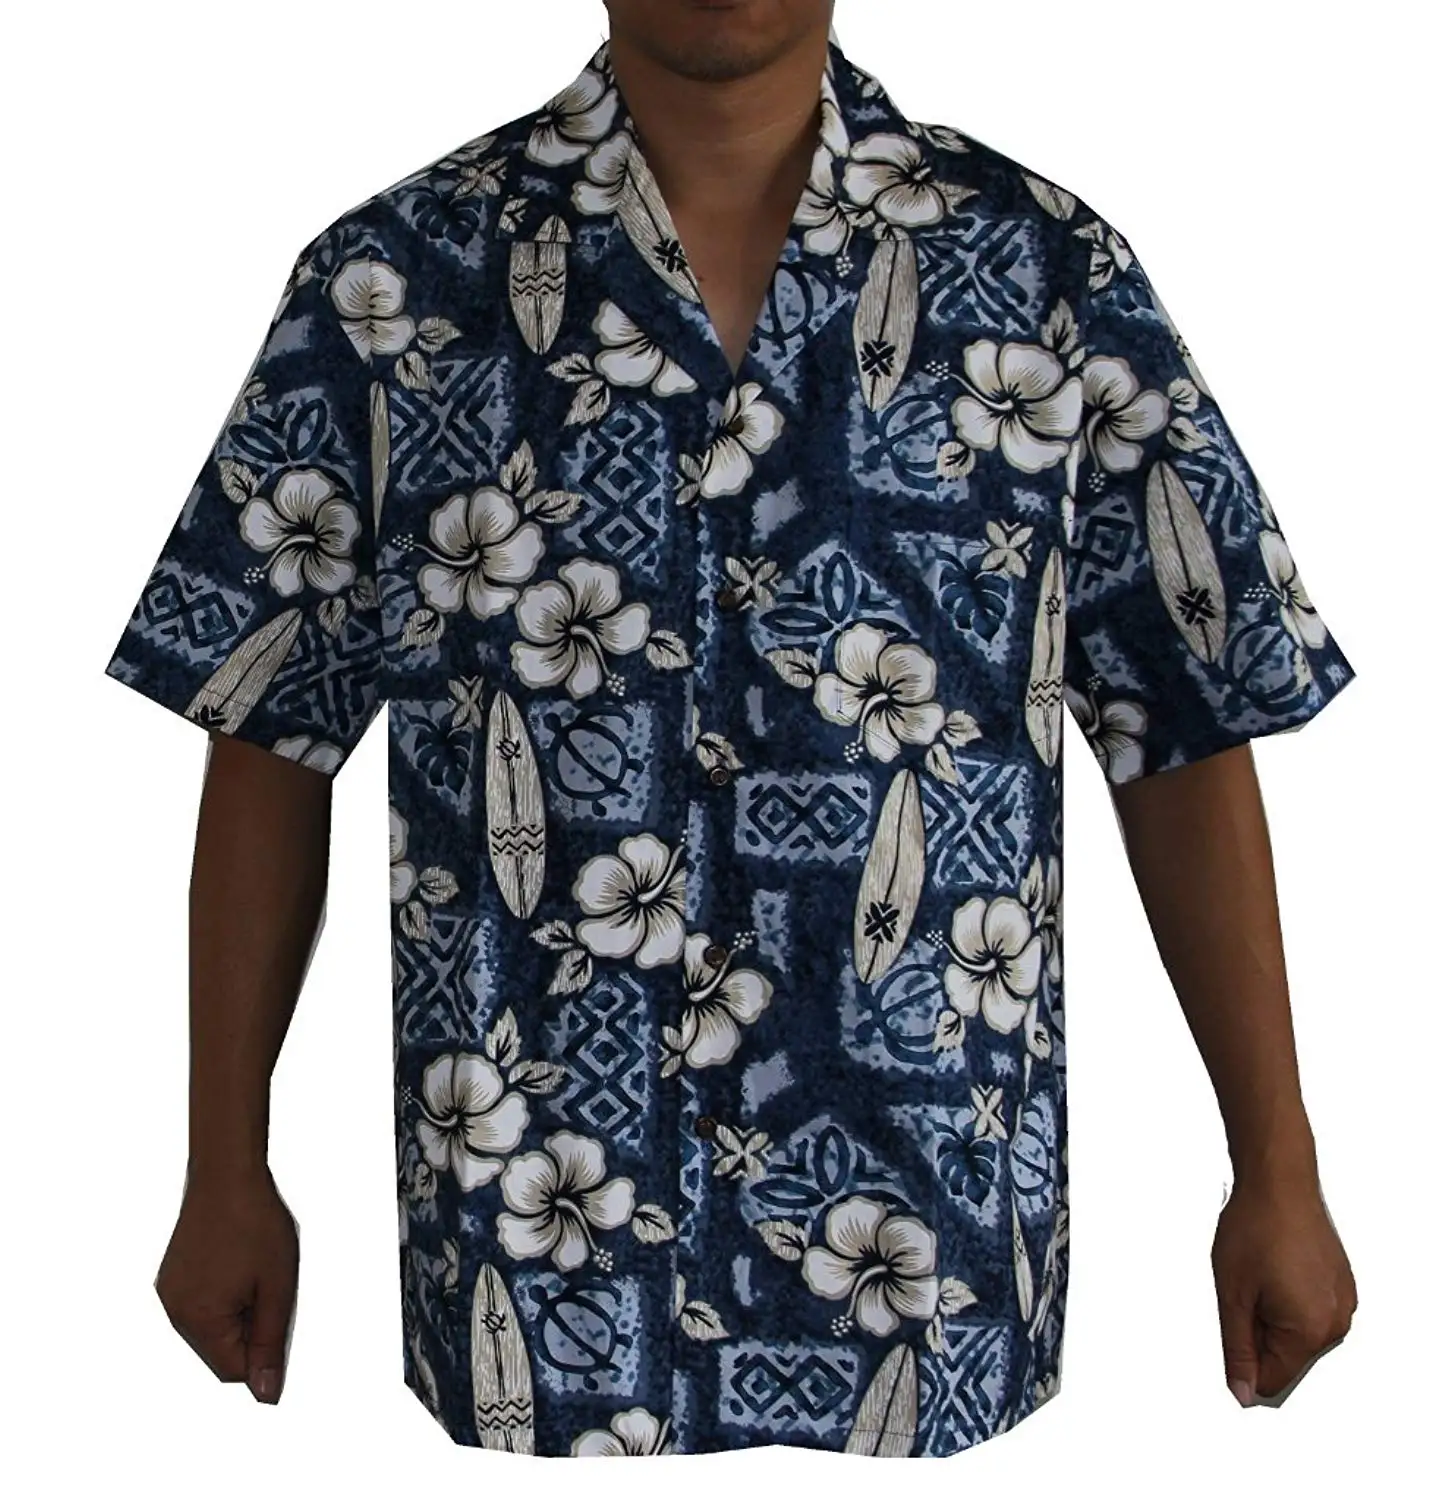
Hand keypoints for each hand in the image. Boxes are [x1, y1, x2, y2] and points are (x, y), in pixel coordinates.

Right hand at [155, 1165, 299, 1403]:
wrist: (227, 1174)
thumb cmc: (255, 1223)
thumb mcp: (277, 1288)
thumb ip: (269, 1344)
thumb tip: (265, 1394)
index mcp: (199, 1320)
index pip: (233, 1370)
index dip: (264, 1353)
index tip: (279, 1317)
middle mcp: (175, 1312)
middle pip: (220, 1351)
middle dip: (250, 1330)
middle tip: (269, 1287)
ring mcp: (169, 1293)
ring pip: (210, 1329)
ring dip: (236, 1314)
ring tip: (253, 1271)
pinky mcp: (172, 1277)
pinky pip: (199, 1306)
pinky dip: (222, 1297)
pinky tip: (237, 1264)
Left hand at [1212, 1172, 1355, 1405]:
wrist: (1279, 1180)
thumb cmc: (1255, 1226)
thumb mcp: (1231, 1295)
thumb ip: (1237, 1350)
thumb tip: (1242, 1391)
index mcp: (1310, 1332)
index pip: (1273, 1379)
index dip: (1242, 1358)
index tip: (1232, 1321)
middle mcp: (1336, 1323)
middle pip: (1286, 1357)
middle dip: (1258, 1331)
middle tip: (1244, 1288)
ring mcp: (1343, 1303)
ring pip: (1297, 1334)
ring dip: (1273, 1313)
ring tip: (1261, 1273)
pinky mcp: (1341, 1285)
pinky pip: (1310, 1310)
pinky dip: (1289, 1297)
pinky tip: (1277, 1266)